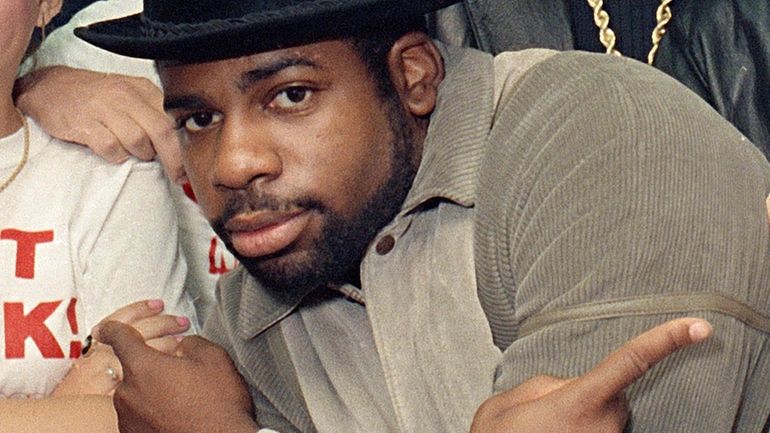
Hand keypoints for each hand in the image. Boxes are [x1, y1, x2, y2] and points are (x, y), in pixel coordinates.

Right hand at [14, 66, 185, 182]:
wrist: (49, 87)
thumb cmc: (95, 96)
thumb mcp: (129, 94)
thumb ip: (153, 113)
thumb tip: (180, 144)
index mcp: (142, 88)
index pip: (173, 118)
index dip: (185, 145)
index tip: (190, 165)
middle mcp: (125, 95)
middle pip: (162, 131)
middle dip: (174, 159)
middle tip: (177, 176)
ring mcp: (103, 108)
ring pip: (138, 141)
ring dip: (141, 155)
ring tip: (134, 154)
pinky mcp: (84, 123)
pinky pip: (111, 148)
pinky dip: (116, 156)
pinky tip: (113, 153)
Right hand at [51, 300, 190, 396]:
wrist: (58, 419)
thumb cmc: (72, 389)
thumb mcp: (86, 360)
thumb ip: (105, 345)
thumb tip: (131, 331)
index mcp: (95, 346)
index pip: (120, 319)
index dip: (141, 309)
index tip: (159, 304)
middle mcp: (103, 357)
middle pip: (139, 332)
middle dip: (164, 324)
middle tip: (181, 321)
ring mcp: (111, 375)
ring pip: (146, 353)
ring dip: (169, 344)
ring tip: (183, 341)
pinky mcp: (118, 393)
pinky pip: (146, 377)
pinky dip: (163, 368)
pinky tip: (175, 365)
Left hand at [97, 320, 255, 432]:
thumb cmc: (217, 406)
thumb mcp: (213, 359)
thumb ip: (192, 343)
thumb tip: (184, 346)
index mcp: (143, 366)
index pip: (119, 338)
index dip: (113, 329)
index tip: (107, 329)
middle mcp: (127, 393)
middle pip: (132, 370)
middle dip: (151, 368)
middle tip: (178, 375)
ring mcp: (128, 419)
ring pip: (136, 395)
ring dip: (153, 392)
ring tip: (182, 400)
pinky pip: (140, 417)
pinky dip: (153, 413)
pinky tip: (176, 416)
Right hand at [471, 317, 712, 432]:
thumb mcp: (508, 403)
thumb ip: (544, 384)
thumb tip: (568, 388)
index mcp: (579, 403)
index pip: (630, 361)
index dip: (667, 341)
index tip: (699, 326)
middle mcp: (604, 427)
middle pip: (608, 393)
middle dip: (582, 393)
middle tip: (543, 413)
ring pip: (603, 417)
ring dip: (580, 419)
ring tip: (546, 432)